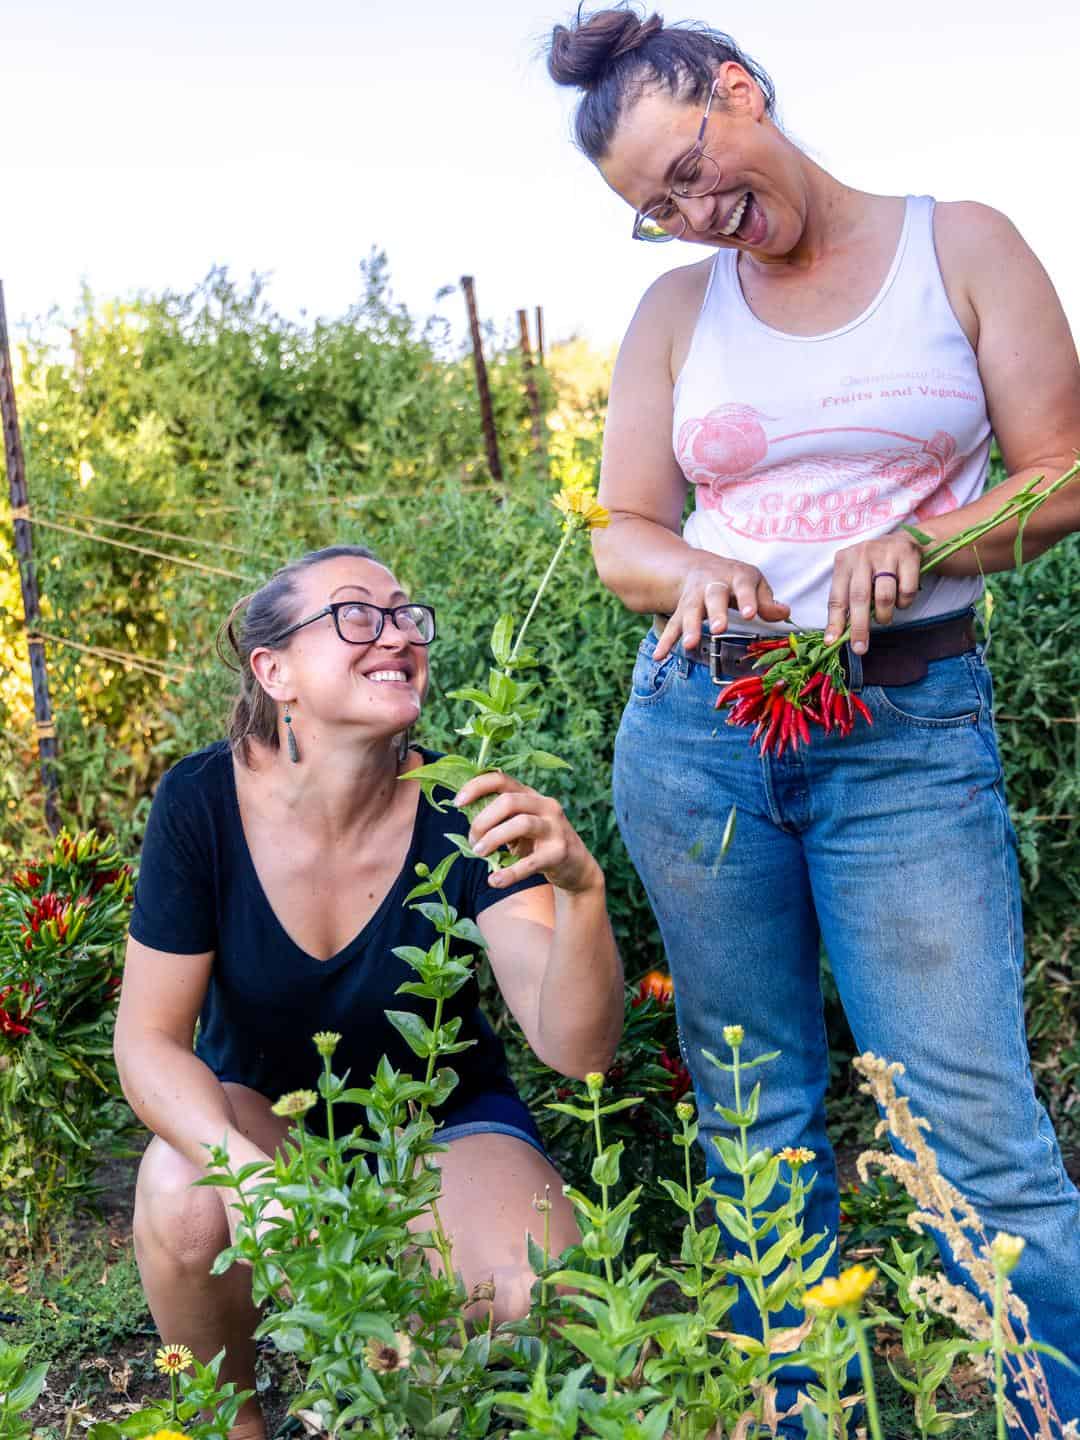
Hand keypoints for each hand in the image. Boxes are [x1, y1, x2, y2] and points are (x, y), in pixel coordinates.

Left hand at [454, 771, 601, 894]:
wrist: (576, 868)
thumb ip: (498, 817)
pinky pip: (531, 862)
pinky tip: (494, 881)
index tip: (457, 803)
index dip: (476, 787)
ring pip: (521, 824)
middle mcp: (545, 805)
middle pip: (509, 801)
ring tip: (479, 854)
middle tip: (472, 841)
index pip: (501, 779)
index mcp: (530, 795)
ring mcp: (555, 827)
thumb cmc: (539, 844)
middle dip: (483, 821)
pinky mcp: (560, 852)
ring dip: (493, 839)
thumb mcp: (519, 825)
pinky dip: (509, 873)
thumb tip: (464, 814)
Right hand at [654, 556, 789, 660]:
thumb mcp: (754, 582)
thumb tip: (784, 613)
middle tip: (719, 629)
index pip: (744, 585)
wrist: (699, 567)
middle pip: (713, 597)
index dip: (748, 599)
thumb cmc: (735, 580)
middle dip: (715, 613)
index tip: (751, 614)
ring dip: (689, 628)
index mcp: (736, 576)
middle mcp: (712, 585)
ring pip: (690, 611)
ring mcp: (694, 598)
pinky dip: (665, 641)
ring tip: (690, 646)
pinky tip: (660, 656)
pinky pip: (672, 625)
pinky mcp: (680, 610)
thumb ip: (767, 600)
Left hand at [824, 533, 922, 652]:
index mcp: (844, 561)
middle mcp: (862, 555)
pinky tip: (901, 599)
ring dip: (884, 615)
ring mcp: (886, 554)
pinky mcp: (908, 556)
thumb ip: (848, 600)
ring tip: (885, 617)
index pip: (837, 597)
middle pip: (859, 597)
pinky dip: (904, 603)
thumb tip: (838, 635)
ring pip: (884, 596)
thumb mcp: (856, 575)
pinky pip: (906, 591)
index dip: (835, 621)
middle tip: (860, 647)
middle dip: (859, 626)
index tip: (832, 641)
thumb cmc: (874, 565)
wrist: (905, 540)